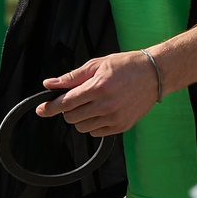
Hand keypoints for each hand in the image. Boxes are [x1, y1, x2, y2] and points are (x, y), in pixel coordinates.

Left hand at [37, 50, 161, 137]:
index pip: (66, 103)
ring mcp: (115, 118)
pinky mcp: (122, 126)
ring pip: (82, 127)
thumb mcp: (97, 65)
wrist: (154, 74)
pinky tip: (100, 111)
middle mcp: (106, 105)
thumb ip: (71, 77)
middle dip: (67, 109)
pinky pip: (96, 132)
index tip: (41, 109)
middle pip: (71, 117)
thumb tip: (50, 84)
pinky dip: (93, 124)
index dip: (50, 107)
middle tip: (76, 99)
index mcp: (98, 88)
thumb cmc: (126, 66)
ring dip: (80, 118)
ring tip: (90, 104)